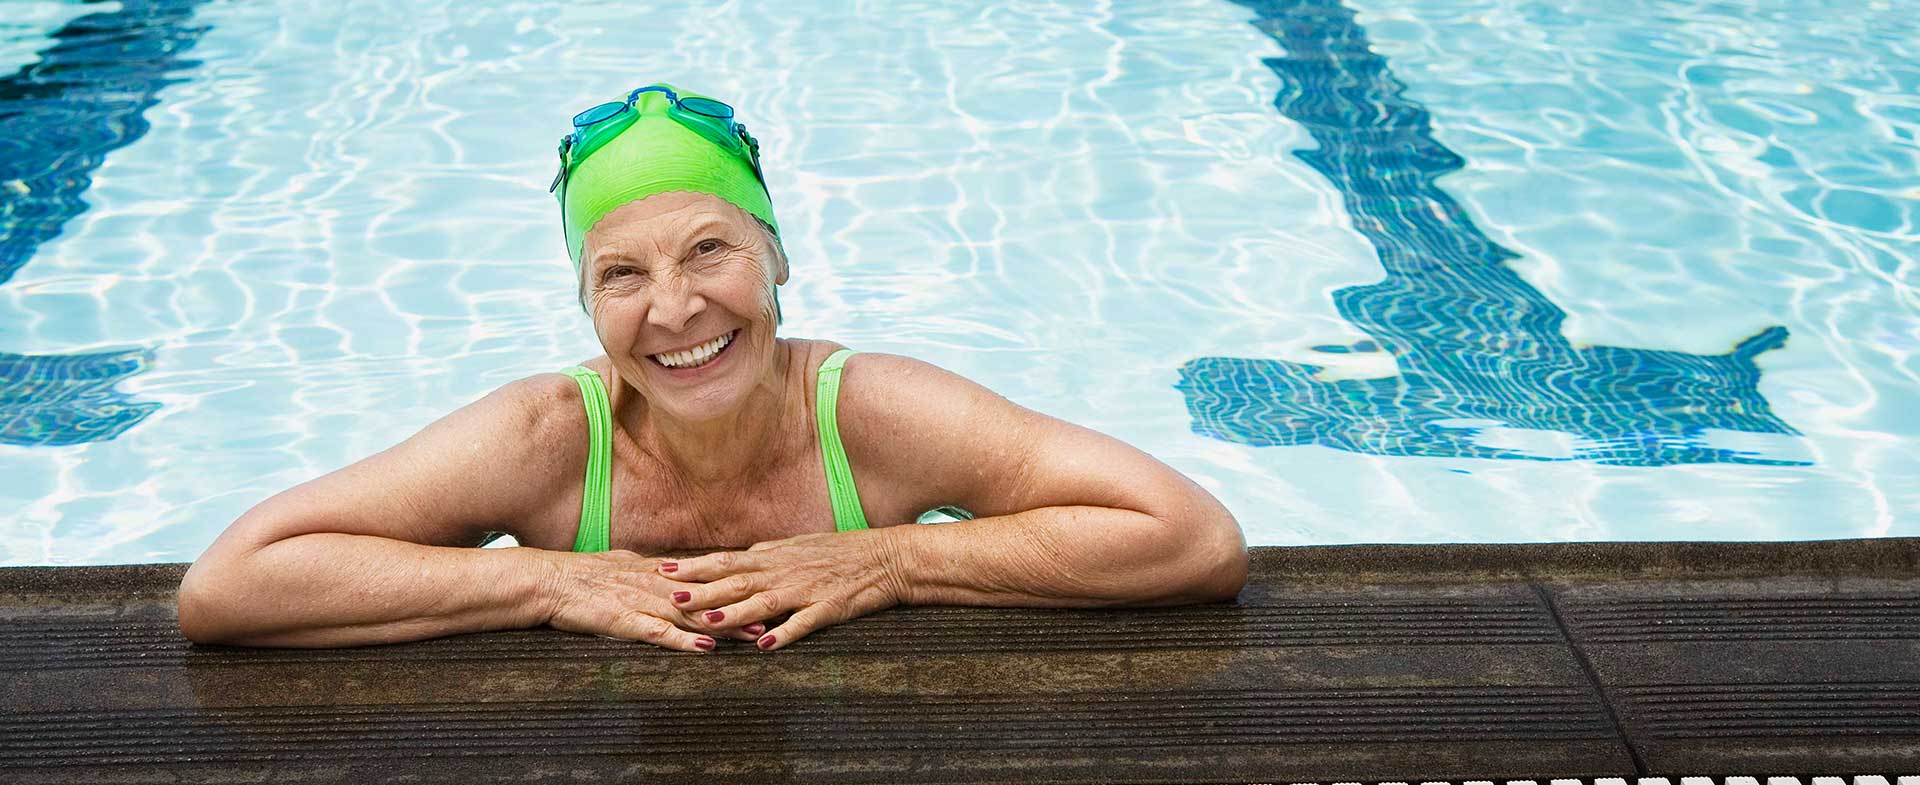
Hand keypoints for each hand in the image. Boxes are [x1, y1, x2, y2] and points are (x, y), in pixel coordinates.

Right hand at [542, 550, 768, 651]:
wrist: (548, 581)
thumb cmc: (582, 575)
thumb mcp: (623, 564)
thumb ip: (651, 569)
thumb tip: (672, 567)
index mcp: (657, 571)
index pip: (704, 578)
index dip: (736, 585)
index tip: (763, 589)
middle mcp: (656, 584)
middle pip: (707, 597)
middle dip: (742, 606)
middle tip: (775, 613)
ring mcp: (641, 603)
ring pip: (691, 615)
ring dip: (724, 625)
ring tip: (753, 634)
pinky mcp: (624, 621)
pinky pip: (658, 633)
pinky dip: (682, 640)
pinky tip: (704, 648)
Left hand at [657, 529, 908, 650]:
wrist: (886, 558)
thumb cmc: (841, 553)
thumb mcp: (799, 547)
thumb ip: (768, 556)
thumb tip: (741, 559)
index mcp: (774, 558)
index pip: (726, 561)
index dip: (694, 566)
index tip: (663, 569)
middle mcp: (785, 572)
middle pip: (737, 582)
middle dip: (703, 590)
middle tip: (671, 596)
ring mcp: (806, 590)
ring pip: (765, 603)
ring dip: (736, 613)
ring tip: (709, 621)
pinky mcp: (829, 608)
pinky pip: (804, 623)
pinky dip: (784, 634)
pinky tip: (766, 646)